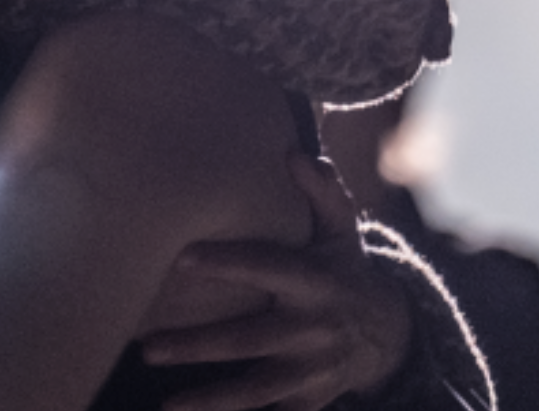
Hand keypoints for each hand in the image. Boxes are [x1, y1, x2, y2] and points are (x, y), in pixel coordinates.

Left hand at [142, 153, 413, 410]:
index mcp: (317, 280)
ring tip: (165, 404)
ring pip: (256, 389)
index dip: (226, 263)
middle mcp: (314, 327)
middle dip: (199, 345)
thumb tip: (294, 153)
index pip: (266, 267)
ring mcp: (313, 369)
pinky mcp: (309, 400)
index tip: (181, 260)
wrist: (389, 334)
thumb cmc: (344, 269)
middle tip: (148, 345)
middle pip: (250, 339)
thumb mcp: (341, 230)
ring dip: (209, 399)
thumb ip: (322, 191)